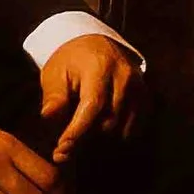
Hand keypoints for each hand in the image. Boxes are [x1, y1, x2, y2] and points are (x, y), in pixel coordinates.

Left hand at [38, 30, 140, 161]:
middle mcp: (125, 77)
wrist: (95, 45)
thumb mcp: (55, 73)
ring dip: (101, 138)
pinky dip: (117, 134)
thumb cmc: (71, 61)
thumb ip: (54, 97)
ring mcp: (139, 87)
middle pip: (108, 121)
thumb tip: (47, 117)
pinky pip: (135, 127)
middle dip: (85, 137)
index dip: (77, 130)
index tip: (62, 148)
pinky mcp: (146, 97)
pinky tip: (100, 129)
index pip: (92, 106)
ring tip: (81, 133)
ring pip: (122, 128)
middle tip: (64, 145)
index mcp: (100, 67)